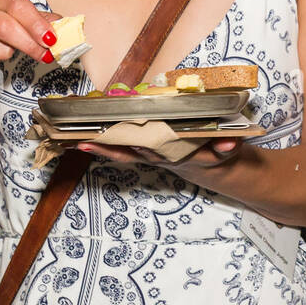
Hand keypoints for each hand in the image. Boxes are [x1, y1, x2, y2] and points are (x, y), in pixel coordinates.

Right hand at [0, 0, 59, 84]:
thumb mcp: (16, 18)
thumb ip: (39, 19)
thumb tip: (62, 24)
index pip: (17, 4)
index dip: (37, 23)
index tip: (52, 38)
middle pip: (6, 27)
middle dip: (31, 44)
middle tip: (46, 54)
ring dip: (9, 55)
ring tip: (1, 49)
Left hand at [76, 138, 241, 169]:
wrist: (211, 166)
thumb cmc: (215, 153)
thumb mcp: (227, 151)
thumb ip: (227, 146)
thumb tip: (230, 143)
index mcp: (177, 154)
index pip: (156, 149)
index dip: (141, 145)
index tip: (126, 140)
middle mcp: (158, 156)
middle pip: (130, 151)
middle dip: (110, 145)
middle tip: (87, 138)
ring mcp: (149, 154)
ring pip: (121, 151)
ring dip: (100, 146)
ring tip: (75, 139)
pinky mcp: (144, 150)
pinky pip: (120, 149)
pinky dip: (102, 145)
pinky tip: (83, 139)